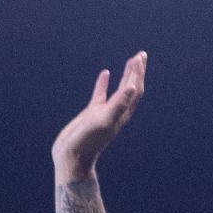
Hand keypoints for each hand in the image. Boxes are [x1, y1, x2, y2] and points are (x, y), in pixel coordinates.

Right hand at [51, 53, 145, 180]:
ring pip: (119, 89)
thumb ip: (118, 104)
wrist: (72, 157)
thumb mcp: (104, 121)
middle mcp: (117, 111)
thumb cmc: (87, 141)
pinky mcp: (92, 114)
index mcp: (122, 113)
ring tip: (130, 61)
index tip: (139, 58)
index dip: (138, 73)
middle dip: (137, 71)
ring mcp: (104, 112)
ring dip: (126, 75)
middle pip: (132, 87)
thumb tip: (132, 87)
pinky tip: (105, 74)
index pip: (135, 89)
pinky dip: (103, 83)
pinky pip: (101, 95)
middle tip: (141, 55)